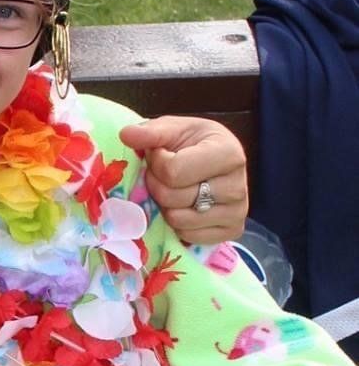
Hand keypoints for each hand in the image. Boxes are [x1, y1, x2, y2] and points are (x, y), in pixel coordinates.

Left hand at [120, 115, 247, 244]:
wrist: (216, 161)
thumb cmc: (193, 143)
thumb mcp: (174, 129)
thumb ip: (151, 132)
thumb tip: (126, 134)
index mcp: (229, 154)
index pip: (174, 172)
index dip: (157, 164)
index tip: (161, 154)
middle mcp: (238, 186)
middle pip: (173, 198)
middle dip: (158, 185)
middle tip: (164, 174)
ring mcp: (237, 212)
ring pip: (178, 219)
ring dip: (166, 205)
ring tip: (175, 188)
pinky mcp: (232, 231)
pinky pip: (188, 235)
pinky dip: (179, 223)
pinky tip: (185, 205)